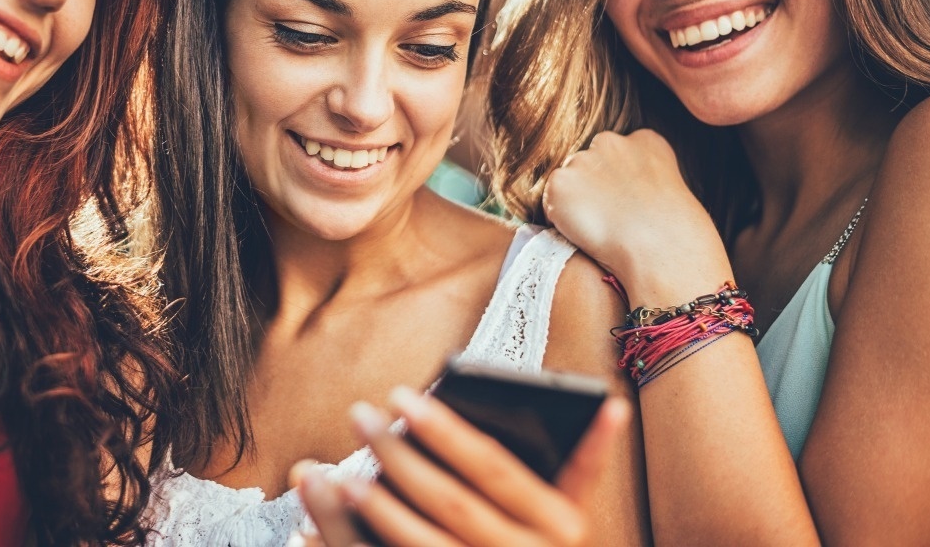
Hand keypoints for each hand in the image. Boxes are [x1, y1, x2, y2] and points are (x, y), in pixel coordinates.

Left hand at [293, 387, 630, 546]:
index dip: (446, 431)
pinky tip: (321, 518)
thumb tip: (608, 405)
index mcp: (561, 526)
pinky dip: (348, 542)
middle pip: (449, 502)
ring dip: (373, 509)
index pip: (492, 468)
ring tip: (333, 473)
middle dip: (397, 456)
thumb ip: (578, 465)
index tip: (400, 397)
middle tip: (359, 413)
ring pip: (419, 546)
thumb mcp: (570, 516)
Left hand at [542, 129, 730, 301]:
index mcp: (645, 140)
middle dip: (594, 187)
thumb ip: (642, 179)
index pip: (620, 154)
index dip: (620, 184)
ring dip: (576, 201)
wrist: (661, 248)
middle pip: (589, 163)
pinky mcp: (561, 183)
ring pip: (570, 181)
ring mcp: (583, 160)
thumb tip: (622, 195)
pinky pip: (552, 201)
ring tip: (601, 227)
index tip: (629, 204)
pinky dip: (561, 218)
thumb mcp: (671, 191)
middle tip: (611, 218)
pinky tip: (586, 232)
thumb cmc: (674, 234)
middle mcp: (611, 142)